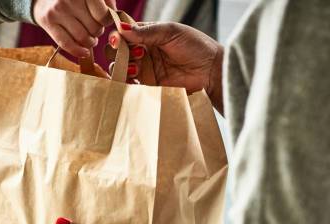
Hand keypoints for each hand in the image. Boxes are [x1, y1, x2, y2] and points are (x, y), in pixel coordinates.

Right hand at [32, 0, 115, 57]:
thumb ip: (106, 2)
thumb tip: (114, 16)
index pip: (103, 15)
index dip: (107, 22)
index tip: (104, 21)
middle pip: (94, 28)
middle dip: (97, 32)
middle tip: (94, 29)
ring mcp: (58, 10)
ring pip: (82, 38)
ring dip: (90, 42)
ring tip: (89, 38)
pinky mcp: (48, 22)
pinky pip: (66, 44)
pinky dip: (78, 51)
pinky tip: (84, 52)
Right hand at [108, 22, 223, 111]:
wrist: (212, 72)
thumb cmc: (197, 47)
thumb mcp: (171, 32)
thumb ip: (146, 31)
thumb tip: (121, 30)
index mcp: (148, 35)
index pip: (124, 33)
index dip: (118, 35)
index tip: (119, 38)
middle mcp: (144, 52)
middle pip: (118, 52)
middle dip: (118, 52)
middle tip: (134, 53)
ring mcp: (145, 70)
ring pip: (121, 68)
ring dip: (122, 66)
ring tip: (137, 66)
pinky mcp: (149, 87)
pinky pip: (130, 86)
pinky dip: (125, 82)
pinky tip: (134, 78)